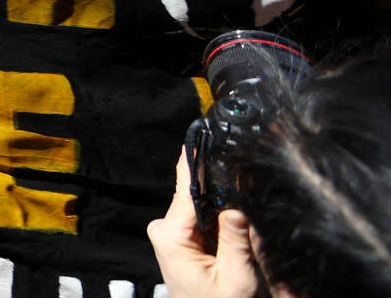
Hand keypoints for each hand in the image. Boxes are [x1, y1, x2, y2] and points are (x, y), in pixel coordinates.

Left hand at [148, 153, 263, 297]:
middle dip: (221, 188)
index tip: (201, 133)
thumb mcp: (236, 278)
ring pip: (203, 206)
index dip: (198, 161)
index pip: (186, 187)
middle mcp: (166, 229)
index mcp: (171, 233)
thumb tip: (236, 205)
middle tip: (245, 178)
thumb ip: (236, 239)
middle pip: (197, 194)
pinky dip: (220, 218)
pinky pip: (204, 219)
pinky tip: (236, 218)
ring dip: (223, 206)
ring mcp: (173, 235)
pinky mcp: (184, 241)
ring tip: (245, 204)